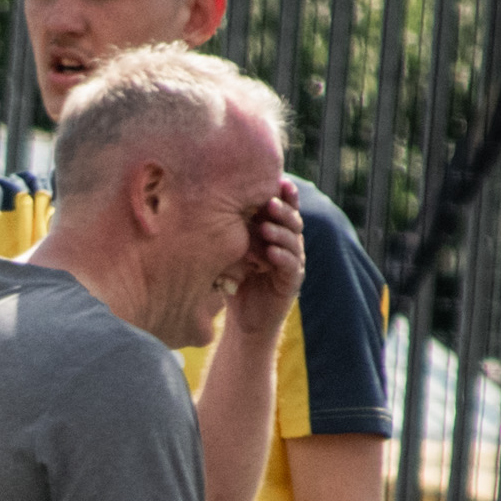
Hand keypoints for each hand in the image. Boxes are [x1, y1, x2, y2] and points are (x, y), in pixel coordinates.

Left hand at [227, 184, 304, 342]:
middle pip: (292, 221)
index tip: (278, 180)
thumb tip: (207, 202)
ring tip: (268, 227)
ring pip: (293, 242)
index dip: (284, 196)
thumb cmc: (234, 281)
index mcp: (276, 234)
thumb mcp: (230, 252)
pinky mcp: (291, 283)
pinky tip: (271, 253)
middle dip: (283, 210)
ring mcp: (293, 263)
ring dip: (281, 233)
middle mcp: (288, 245)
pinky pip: (291, 267)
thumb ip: (230, 231)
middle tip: (270, 202)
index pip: (283, 210)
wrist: (245, 320)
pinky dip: (281, 258)